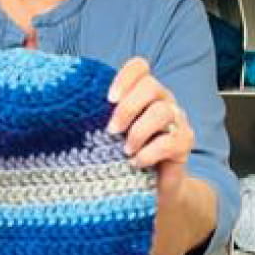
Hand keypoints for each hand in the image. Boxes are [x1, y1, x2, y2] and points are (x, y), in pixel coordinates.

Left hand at [107, 57, 194, 200]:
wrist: (152, 188)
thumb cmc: (124, 156)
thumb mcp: (109, 133)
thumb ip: (98, 117)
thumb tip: (69, 110)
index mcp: (143, 93)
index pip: (139, 67)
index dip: (125, 78)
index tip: (108, 100)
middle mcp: (163, 101)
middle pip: (151, 86)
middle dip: (127, 108)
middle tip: (111, 131)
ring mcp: (177, 121)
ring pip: (161, 112)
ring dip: (138, 132)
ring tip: (125, 150)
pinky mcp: (184, 143)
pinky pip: (169, 141)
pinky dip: (149, 153)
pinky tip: (136, 163)